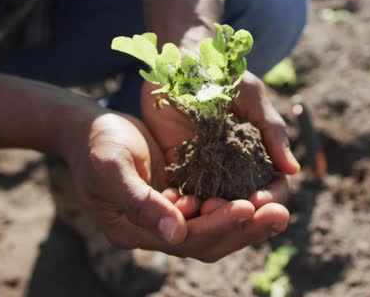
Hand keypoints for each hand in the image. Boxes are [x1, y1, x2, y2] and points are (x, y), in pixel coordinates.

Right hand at [62, 111, 289, 261]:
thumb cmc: (95, 145)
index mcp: (134, 231)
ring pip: (214, 228)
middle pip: (207, 241)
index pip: (184, 239)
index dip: (218, 225)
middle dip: (245, 229)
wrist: (88, 129)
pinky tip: (260, 193)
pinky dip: (236, 203)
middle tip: (281, 213)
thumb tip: (176, 233)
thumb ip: (141, 203)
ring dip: (248, 220)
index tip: (249, 206)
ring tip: (280, 207)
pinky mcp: (179, 197)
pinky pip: (213, 208)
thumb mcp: (112, 169)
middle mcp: (155, 231)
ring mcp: (168, 216)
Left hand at [141, 71, 299, 258]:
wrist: (180, 63)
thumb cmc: (222, 75)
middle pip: (245, 203)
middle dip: (240, 212)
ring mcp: (207, 171)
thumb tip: (293, 170)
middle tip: (226, 209)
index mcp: (258, 155)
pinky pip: (183, 193)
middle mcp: (235, 168)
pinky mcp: (178, 168)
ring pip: (215, 205)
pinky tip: (180, 205)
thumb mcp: (252, 97)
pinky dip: (184, 203)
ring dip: (211, 213)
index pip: (273, 186)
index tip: (259, 201)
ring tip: (203, 209)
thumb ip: (272, 130)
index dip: (270, 198)